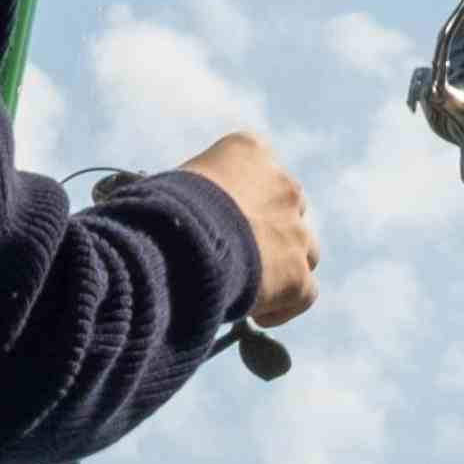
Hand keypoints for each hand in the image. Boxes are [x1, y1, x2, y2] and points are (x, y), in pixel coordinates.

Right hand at [175, 129, 322, 326]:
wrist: (178, 242)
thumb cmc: (159, 208)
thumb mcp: (173, 183)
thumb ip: (192, 194)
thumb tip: (175, 220)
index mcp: (249, 150)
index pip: (256, 169)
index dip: (238, 201)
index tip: (216, 223)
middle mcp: (283, 184)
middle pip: (287, 209)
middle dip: (268, 232)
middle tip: (236, 257)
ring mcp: (295, 230)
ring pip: (304, 250)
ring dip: (281, 267)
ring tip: (246, 287)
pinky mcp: (298, 273)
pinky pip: (305, 293)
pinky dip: (283, 306)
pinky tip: (254, 313)